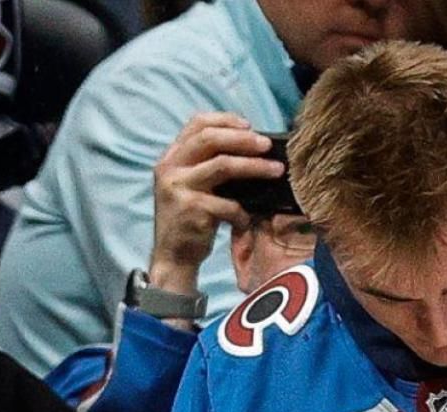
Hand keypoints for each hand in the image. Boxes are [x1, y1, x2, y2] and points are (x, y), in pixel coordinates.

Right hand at [149, 112, 283, 293]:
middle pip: (210, 139)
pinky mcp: (191, 210)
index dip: (225, 120)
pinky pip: (228, 203)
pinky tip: (246, 220)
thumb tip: (250, 145)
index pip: (196, 123)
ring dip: (254, 166)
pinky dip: (243, 211)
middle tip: (267, 145)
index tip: (249, 125)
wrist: (174, 256)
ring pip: (223, 165)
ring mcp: (178, 188)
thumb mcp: (191, 185)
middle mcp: (170, 168)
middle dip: (243, 139)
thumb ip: (207, 164)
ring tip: (276, 170)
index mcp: (171, 157)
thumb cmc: (191, 219)